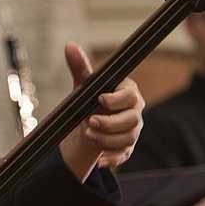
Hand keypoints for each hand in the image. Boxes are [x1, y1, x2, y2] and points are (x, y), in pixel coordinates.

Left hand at [58, 42, 144, 179]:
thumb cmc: (89, 101)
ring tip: (88, 135)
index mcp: (127, 93)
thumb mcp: (83, 85)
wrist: (84, 126)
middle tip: (90, 122)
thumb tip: (70, 46)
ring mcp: (132, 131)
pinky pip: (125, 155)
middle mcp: (134, 112)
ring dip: (107, 140)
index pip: (130, 95)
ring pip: (128, 138)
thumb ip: (80, 67)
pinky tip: (99, 159)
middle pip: (132, 119)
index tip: (99, 99)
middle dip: (110, 123)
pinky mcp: (127, 148)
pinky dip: (112, 158)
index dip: (116, 99)